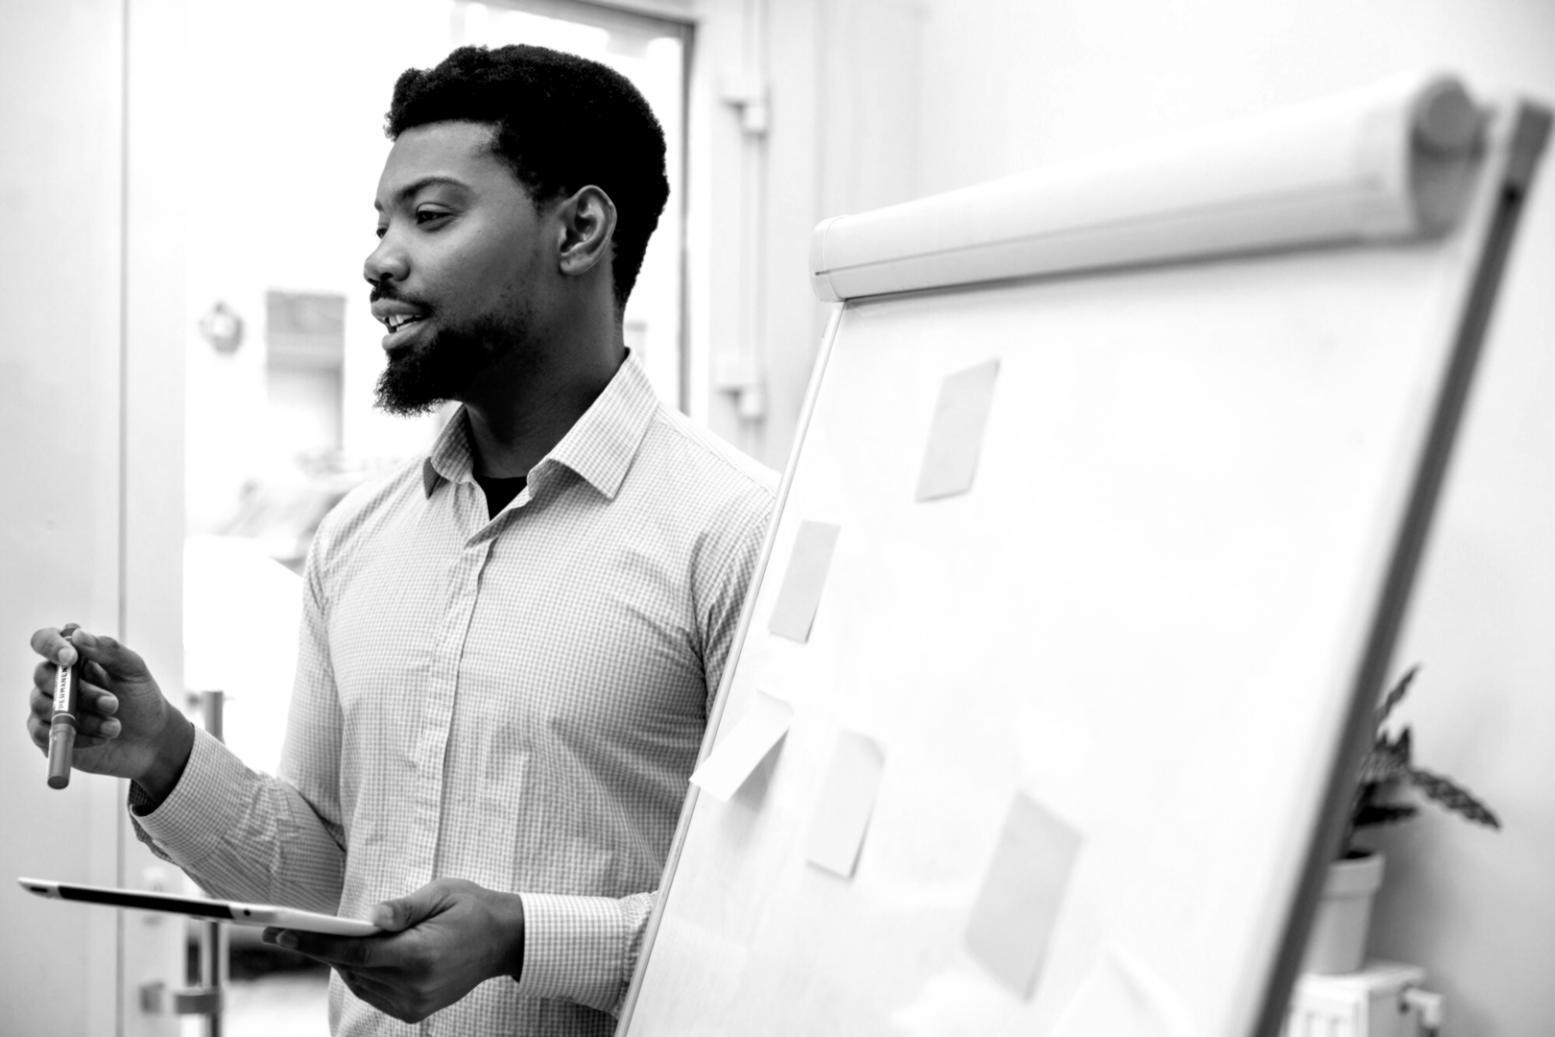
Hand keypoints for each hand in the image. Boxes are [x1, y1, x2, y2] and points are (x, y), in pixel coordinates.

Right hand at [26, 626, 193, 799]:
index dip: (51, 646)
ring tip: (115, 727)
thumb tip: (77, 635)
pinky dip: (75, 736)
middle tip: (113, 704)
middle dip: (81, 692)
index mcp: (75, 656)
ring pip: (44, 706)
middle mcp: (56, 679)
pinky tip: (101, 738)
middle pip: (43, 675)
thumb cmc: (140, 699)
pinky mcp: (46, 734)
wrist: (149, 739)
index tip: (72, 658)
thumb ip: (109, 650)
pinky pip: (42, 733)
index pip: (45, 640)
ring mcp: (48, 706)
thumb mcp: (134, 670)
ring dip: (84, 718)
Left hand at [263, 878, 525, 1023]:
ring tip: (332, 938)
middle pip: (352, 967)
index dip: (314, 943)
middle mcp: (414, 985)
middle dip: (324, 948)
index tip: (280, 934)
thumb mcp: (441, 893)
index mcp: (420, 955)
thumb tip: (370, 917)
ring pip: (359, 983)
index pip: (354, 951)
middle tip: (295, 930)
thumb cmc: (471, 908)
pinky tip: (361, 956)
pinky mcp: (414, 1011)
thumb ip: (403, 908)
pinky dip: (361, 974)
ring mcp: (414, 1003)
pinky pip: (373, 994)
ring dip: (343, 961)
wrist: (504, 940)